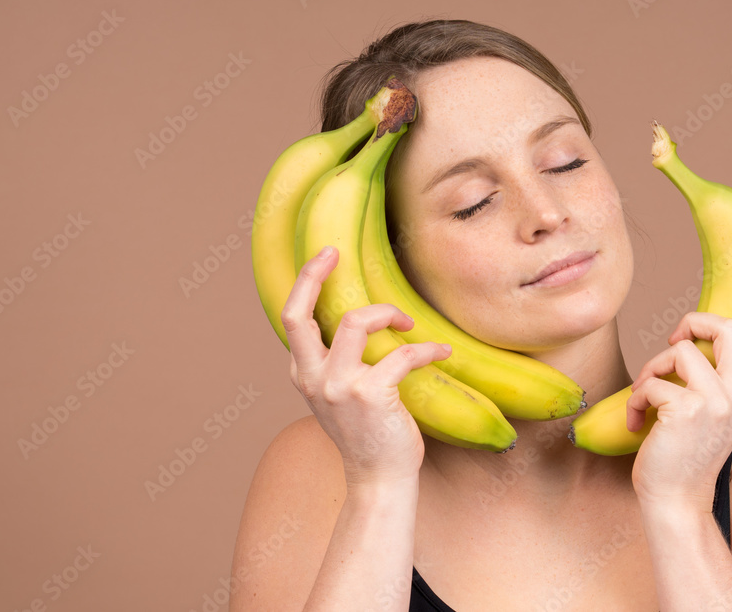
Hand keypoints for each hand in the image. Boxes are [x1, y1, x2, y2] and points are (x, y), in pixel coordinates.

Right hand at [280, 246, 452, 486]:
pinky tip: (440, 354)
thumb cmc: (368, 433)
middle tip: (339, 252)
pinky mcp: (370, 395)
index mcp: (304, 374)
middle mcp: (313, 378)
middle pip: (301, 313)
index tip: (325, 256)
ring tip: (408, 325)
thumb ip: (337, 362)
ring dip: (388, 314)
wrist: (379, 478)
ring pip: (356, 321)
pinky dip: (426, 350)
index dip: (305, 281)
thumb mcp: (339, 395)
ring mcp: (339, 386)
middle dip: (315, 275)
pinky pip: (402, 354)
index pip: (291, 318)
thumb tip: (359, 320)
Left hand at [627, 269, 731, 508]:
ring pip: (679, 351)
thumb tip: (686, 343)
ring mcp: (717, 403)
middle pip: (728, 327)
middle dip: (691, 320)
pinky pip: (650, 381)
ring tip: (644, 398)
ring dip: (651, 369)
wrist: (674, 501)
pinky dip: (635, 398)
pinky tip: (637, 423)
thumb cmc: (683, 455)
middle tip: (674, 341)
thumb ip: (711, 380)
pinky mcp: (687, 410)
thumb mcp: (708, 413)